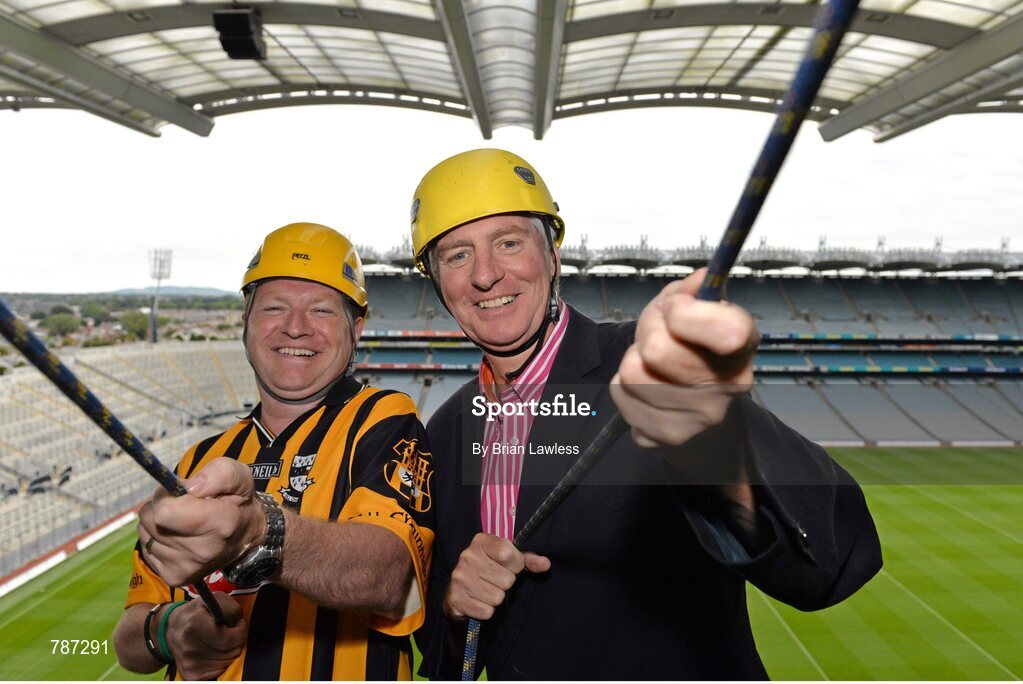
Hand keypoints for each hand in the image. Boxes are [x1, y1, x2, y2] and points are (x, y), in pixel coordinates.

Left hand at [139, 458, 265, 586]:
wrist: (245, 537)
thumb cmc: (238, 502)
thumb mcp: (239, 477)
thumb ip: (218, 474)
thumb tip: (189, 487)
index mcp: (219, 524)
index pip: (164, 512)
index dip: (166, 495)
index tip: (180, 493)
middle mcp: (202, 551)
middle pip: (150, 520)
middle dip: (160, 505)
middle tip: (182, 504)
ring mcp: (187, 568)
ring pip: (145, 532)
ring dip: (157, 521)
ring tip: (181, 520)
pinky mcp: (174, 577)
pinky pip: (146, 547)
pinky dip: (156, 537)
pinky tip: (177, 535)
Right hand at [165, 593, 246, 679]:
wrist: (169, 630)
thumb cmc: (196, 612)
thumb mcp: (214, 599)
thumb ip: (231, 608)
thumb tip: (239, 625)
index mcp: (195, 624)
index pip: (231, 638)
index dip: (241, 630)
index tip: (237, 624)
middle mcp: (190, 647)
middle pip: (233, 652)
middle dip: (236, 641)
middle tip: (228, 632)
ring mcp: (190, 663)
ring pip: (228, 662)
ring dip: (229, 651)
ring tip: (219, 640)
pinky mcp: (190, 675)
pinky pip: (220, 671)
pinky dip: (221, 661)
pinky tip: (213, 651)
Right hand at [444, 533, 549, 620]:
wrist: (460, 589)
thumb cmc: (490, 570)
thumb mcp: (509, 559)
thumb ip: (528, 560)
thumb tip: (546, 564)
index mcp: (480, 541)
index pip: (509, 554)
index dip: (515, 565)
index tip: (509, 566)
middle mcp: (467, 556)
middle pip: (506, 579)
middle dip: (505, 584)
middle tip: (495, 580)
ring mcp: (459, 578)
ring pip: (497, 597)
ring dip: (496, 598)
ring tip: (487, 590)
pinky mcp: (456, 598)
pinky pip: (487, 611)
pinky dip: (486, 610)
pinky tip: (479, 600)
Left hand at [610, 268, 757, 447]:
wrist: (690, 392)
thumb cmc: (689, 341)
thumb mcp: (690, 303)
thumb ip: (691, 290)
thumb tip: (702, 280)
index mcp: (743, 345)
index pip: (726, 332)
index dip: (685, 313)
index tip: (675, 308)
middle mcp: (730, 385)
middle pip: (658, 351)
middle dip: (647, 334)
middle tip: (656, 335)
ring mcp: (701, 416)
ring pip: (633, 375)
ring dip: (632, 360)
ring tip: (650, 361)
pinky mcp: (670, 435)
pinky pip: (622, 398)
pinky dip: (623, 387)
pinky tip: (645, 385)